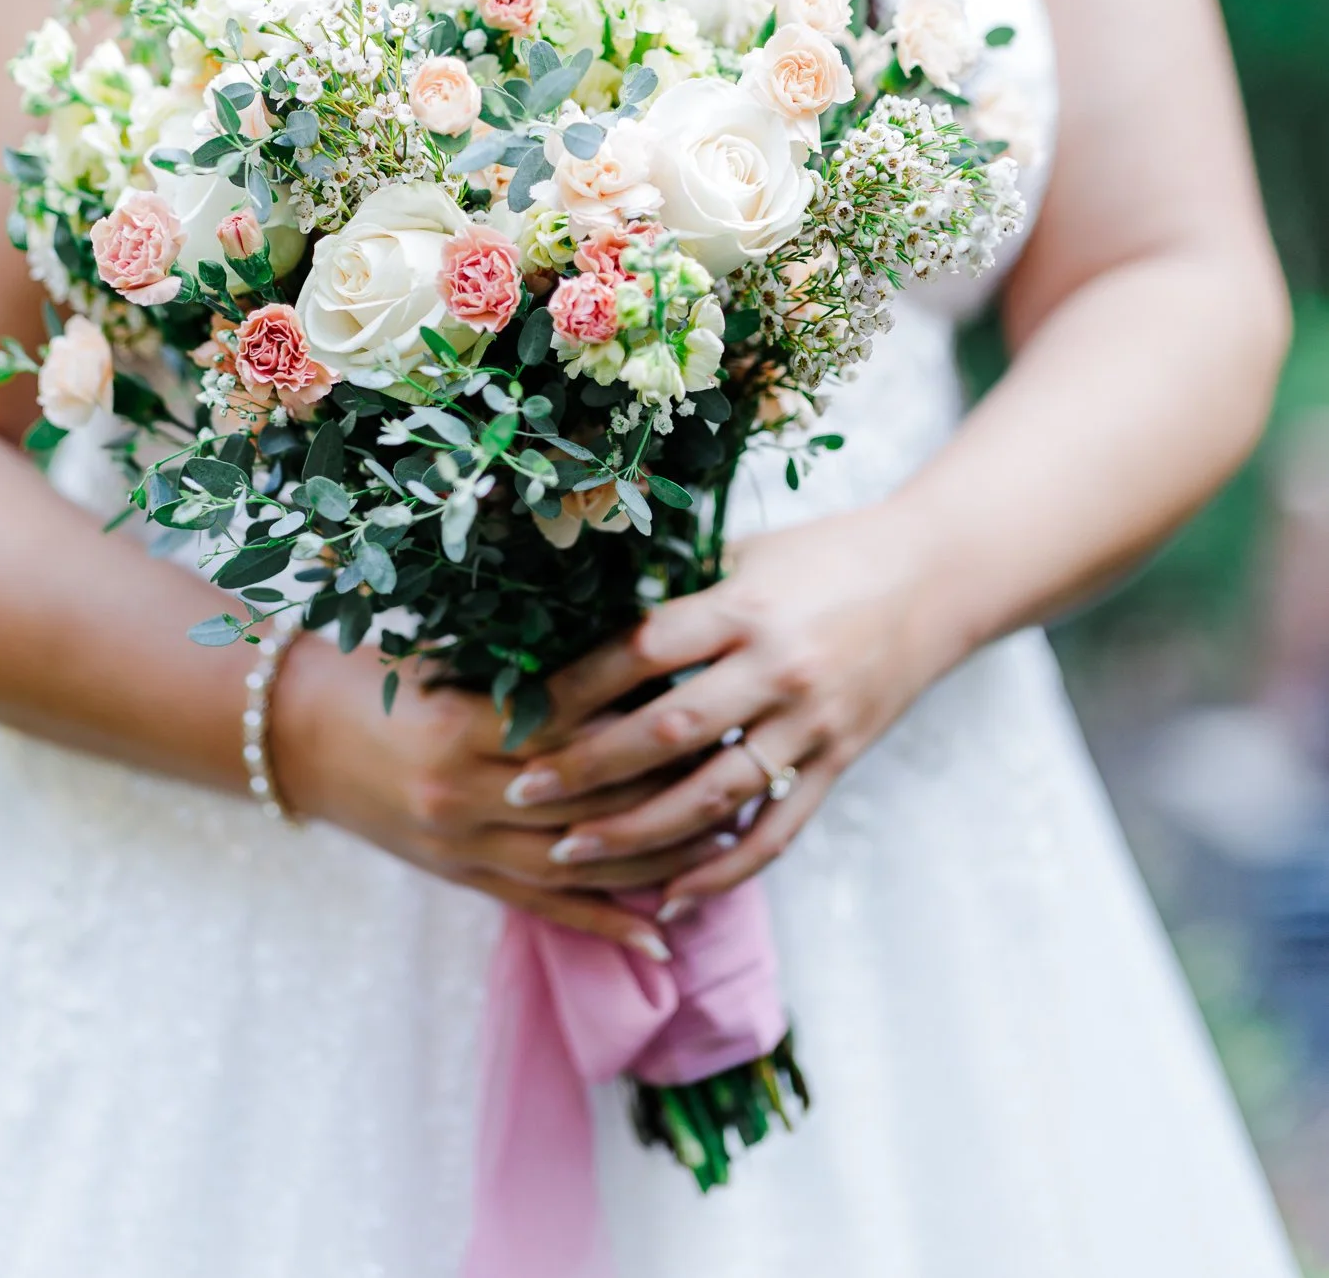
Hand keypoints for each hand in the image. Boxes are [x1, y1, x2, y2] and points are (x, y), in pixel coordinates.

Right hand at [270, 632, 732, 956]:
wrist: (297, 736)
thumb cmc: (378, 678)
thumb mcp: (445, 657)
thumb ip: (523, 661)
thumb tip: (627, 637)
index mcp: (462, 725)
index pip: (573, 720)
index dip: (640, 705)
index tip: (704, 684)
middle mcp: (464, 795)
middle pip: (588, 797)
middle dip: (668, 779)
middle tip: (740, 754)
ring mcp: (464, 847)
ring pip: (580, 861)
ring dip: (658, 854)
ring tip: (727, 832)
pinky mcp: (463, 880)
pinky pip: (546, 909)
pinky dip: (608, 924)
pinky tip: (664, 935)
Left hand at [497, 500, 954, 917]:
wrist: (934, 578)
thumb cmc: (823, 554)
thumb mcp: (746, 552)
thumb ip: (678, 590)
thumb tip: (577, 617)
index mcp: (746, 606)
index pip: (644, 650)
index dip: (577, 684)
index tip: (518, 710)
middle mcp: (778, 669)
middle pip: (669, 731)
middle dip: (588, 767)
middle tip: (521, 790)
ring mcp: (811, 723)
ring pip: (714, 795)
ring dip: (637, 832)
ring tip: (568, 853)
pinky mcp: (837, 762)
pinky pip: (776, 832)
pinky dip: (723, 871)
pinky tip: (670, 898)